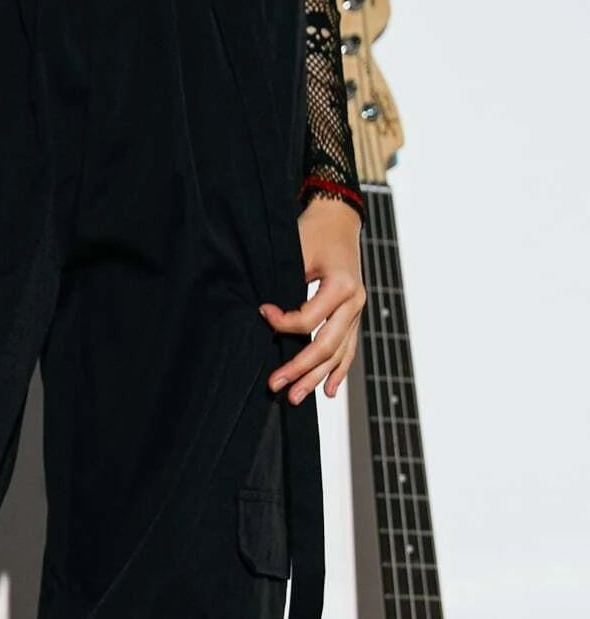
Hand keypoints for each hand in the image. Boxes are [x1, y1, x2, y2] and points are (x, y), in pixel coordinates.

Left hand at [259, 194, 366, 402]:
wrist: (338, 221)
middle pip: (326, 345)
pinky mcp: (353, 317)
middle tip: (275, 385)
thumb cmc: (314, 232)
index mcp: (343, 285)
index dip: (282, 323)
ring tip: (295, 397)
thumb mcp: (297, 250)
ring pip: (338, 353)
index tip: (262, 314)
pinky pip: (347, 349)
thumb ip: (287, 283)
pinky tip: (327, 391)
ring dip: (315, 377)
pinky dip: (338, 371)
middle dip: (299, 368)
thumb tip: (266, 314)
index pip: (309, 318)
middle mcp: (355, 301)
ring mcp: (357, 311)